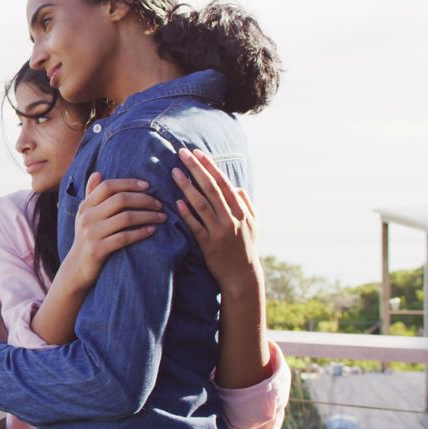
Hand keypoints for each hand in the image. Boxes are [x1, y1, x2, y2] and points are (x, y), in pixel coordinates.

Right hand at [62, 172, 166, 289]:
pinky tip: (152, 231)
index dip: (129, 183)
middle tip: (159, 204)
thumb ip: (91, 194)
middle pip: (120, 200)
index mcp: (85, 206)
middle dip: (144, 200)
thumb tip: (98, 173)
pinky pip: (124, 237)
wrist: (76, 268)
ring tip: (161, 217)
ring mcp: (92, 233)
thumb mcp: (85, 216)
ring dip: (148, 216)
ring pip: (126, 218)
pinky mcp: (98, 249)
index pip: (108, 186)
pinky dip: (141, 233)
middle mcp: (87, 217)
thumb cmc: (86, 238)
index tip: (148, 185)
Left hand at [171, 148, 261, 296]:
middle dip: (196, 169)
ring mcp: (220, 231)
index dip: (210, 166)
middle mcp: (232, 218)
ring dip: (187, 187)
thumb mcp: (252, 224)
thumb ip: (245, 203)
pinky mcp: (209, 245)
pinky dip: (187, 213)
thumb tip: (236, 187)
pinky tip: (177, 201)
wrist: (242, 276)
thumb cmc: (246, 247)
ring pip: (202, 204)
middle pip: (211, 188)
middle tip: (182, 153)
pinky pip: (196, 226)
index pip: (224, 183)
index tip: (197, 152)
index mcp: (241, 210)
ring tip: (174, 172)